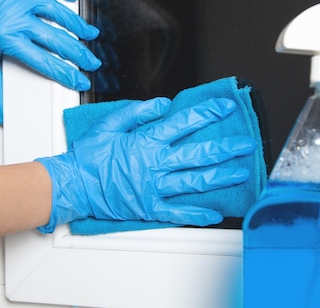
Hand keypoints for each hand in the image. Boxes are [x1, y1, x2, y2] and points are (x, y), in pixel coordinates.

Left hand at [0, 0, 100, 123]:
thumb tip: (3, 115)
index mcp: (6, 39)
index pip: (44, 61)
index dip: (66, 73)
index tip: (80, 79)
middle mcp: (13, 17)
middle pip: (55, 38)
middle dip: (78, 53)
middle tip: (91, 62)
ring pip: (54, 10)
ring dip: (75, 23)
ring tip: (88, 34)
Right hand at [36, 97, 256, 232]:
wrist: (73, 186)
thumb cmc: (87, 156)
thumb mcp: (109, 124)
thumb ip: (137, 111)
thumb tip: (163, 104)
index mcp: (146, 141)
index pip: (184, 123)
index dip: (207, 113)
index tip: (225, 108)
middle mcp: (155, 164)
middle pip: (198, 155)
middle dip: (225, 148)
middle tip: (246, 144)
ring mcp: (154, 188)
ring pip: (195, 182)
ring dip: (220, 177)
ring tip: (241, 173)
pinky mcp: (150, 208)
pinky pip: (178, 213)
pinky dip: (197, 214)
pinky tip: (214, 213)